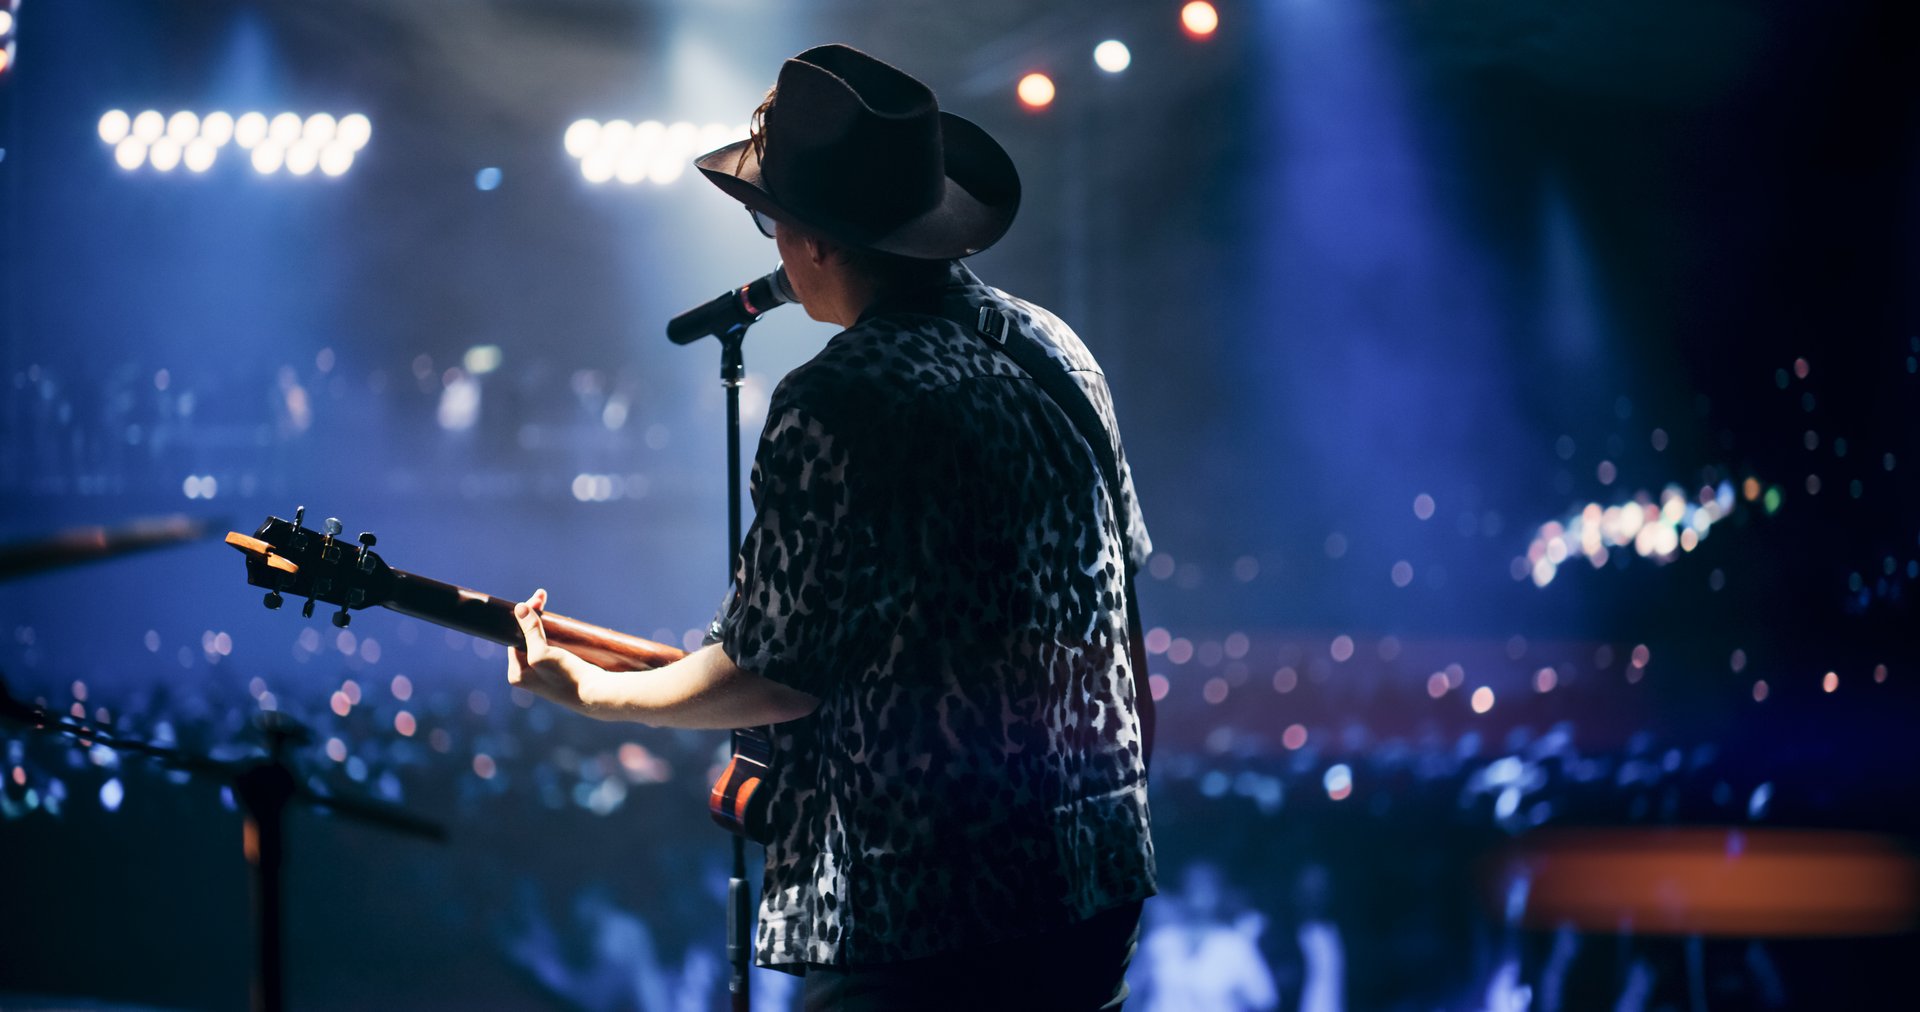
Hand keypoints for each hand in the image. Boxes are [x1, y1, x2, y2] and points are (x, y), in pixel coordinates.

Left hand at [508, 588, 602, 715]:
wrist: (597, 694)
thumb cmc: (568, 677)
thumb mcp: (542, 653)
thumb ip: (530, 631)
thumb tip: (519, 608)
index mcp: (516, 673)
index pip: (514, 637)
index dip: (523, 616)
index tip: (536, 600)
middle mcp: (527, 674)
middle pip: (526, 636)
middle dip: (533, 615)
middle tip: (542, 596)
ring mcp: (544, 673)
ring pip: (539, 639)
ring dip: (543, 622)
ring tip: (546, 605)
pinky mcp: (560, 671)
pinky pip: (551, 645)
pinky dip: (553, 632)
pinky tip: (559, 624)